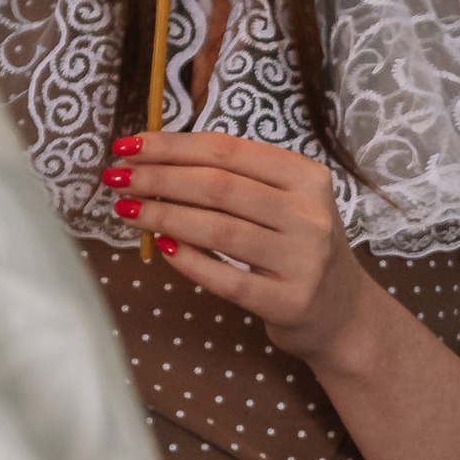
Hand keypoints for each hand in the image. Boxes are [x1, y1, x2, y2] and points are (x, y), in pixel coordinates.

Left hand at [107, 131, 371, 366]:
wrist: (342, 314)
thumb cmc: (298, 249)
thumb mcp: (285, 203)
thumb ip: (236, 180)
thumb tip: (156, 160)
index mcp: (306, 177)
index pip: (227, 150)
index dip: (172, 145)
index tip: (128, 145)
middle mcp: (309, 215)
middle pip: (218, 187)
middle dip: (158, 178)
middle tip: (116, 177)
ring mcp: (302, 260)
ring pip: (218, 230)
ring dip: (163, 217)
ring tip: (126, 211)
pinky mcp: (288, 301)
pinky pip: (225, 278)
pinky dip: (188, 261)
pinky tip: (162, 247)